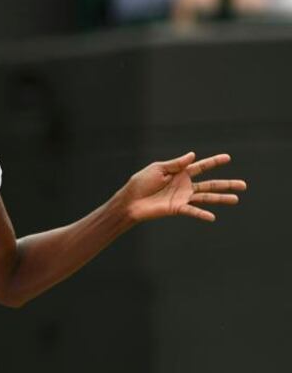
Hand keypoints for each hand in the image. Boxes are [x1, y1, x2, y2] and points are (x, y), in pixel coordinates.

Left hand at [122, 152, 246, 222]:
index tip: (228, 158)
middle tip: (244, 185)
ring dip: (221, 198)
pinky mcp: (177, 208)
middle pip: (210, 184)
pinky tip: (212, 217)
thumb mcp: (158, 169)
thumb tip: (193, 155)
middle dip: (227, 184)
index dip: (214, 162)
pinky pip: (192, 211)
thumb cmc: (140, 183)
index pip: (201, 166)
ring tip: (236, 199)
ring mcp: (182, 198)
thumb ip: (176, 164)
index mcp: (180, 173)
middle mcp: (185, 186)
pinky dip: (201, 214)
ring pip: (206, 197)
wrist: (130, 200)